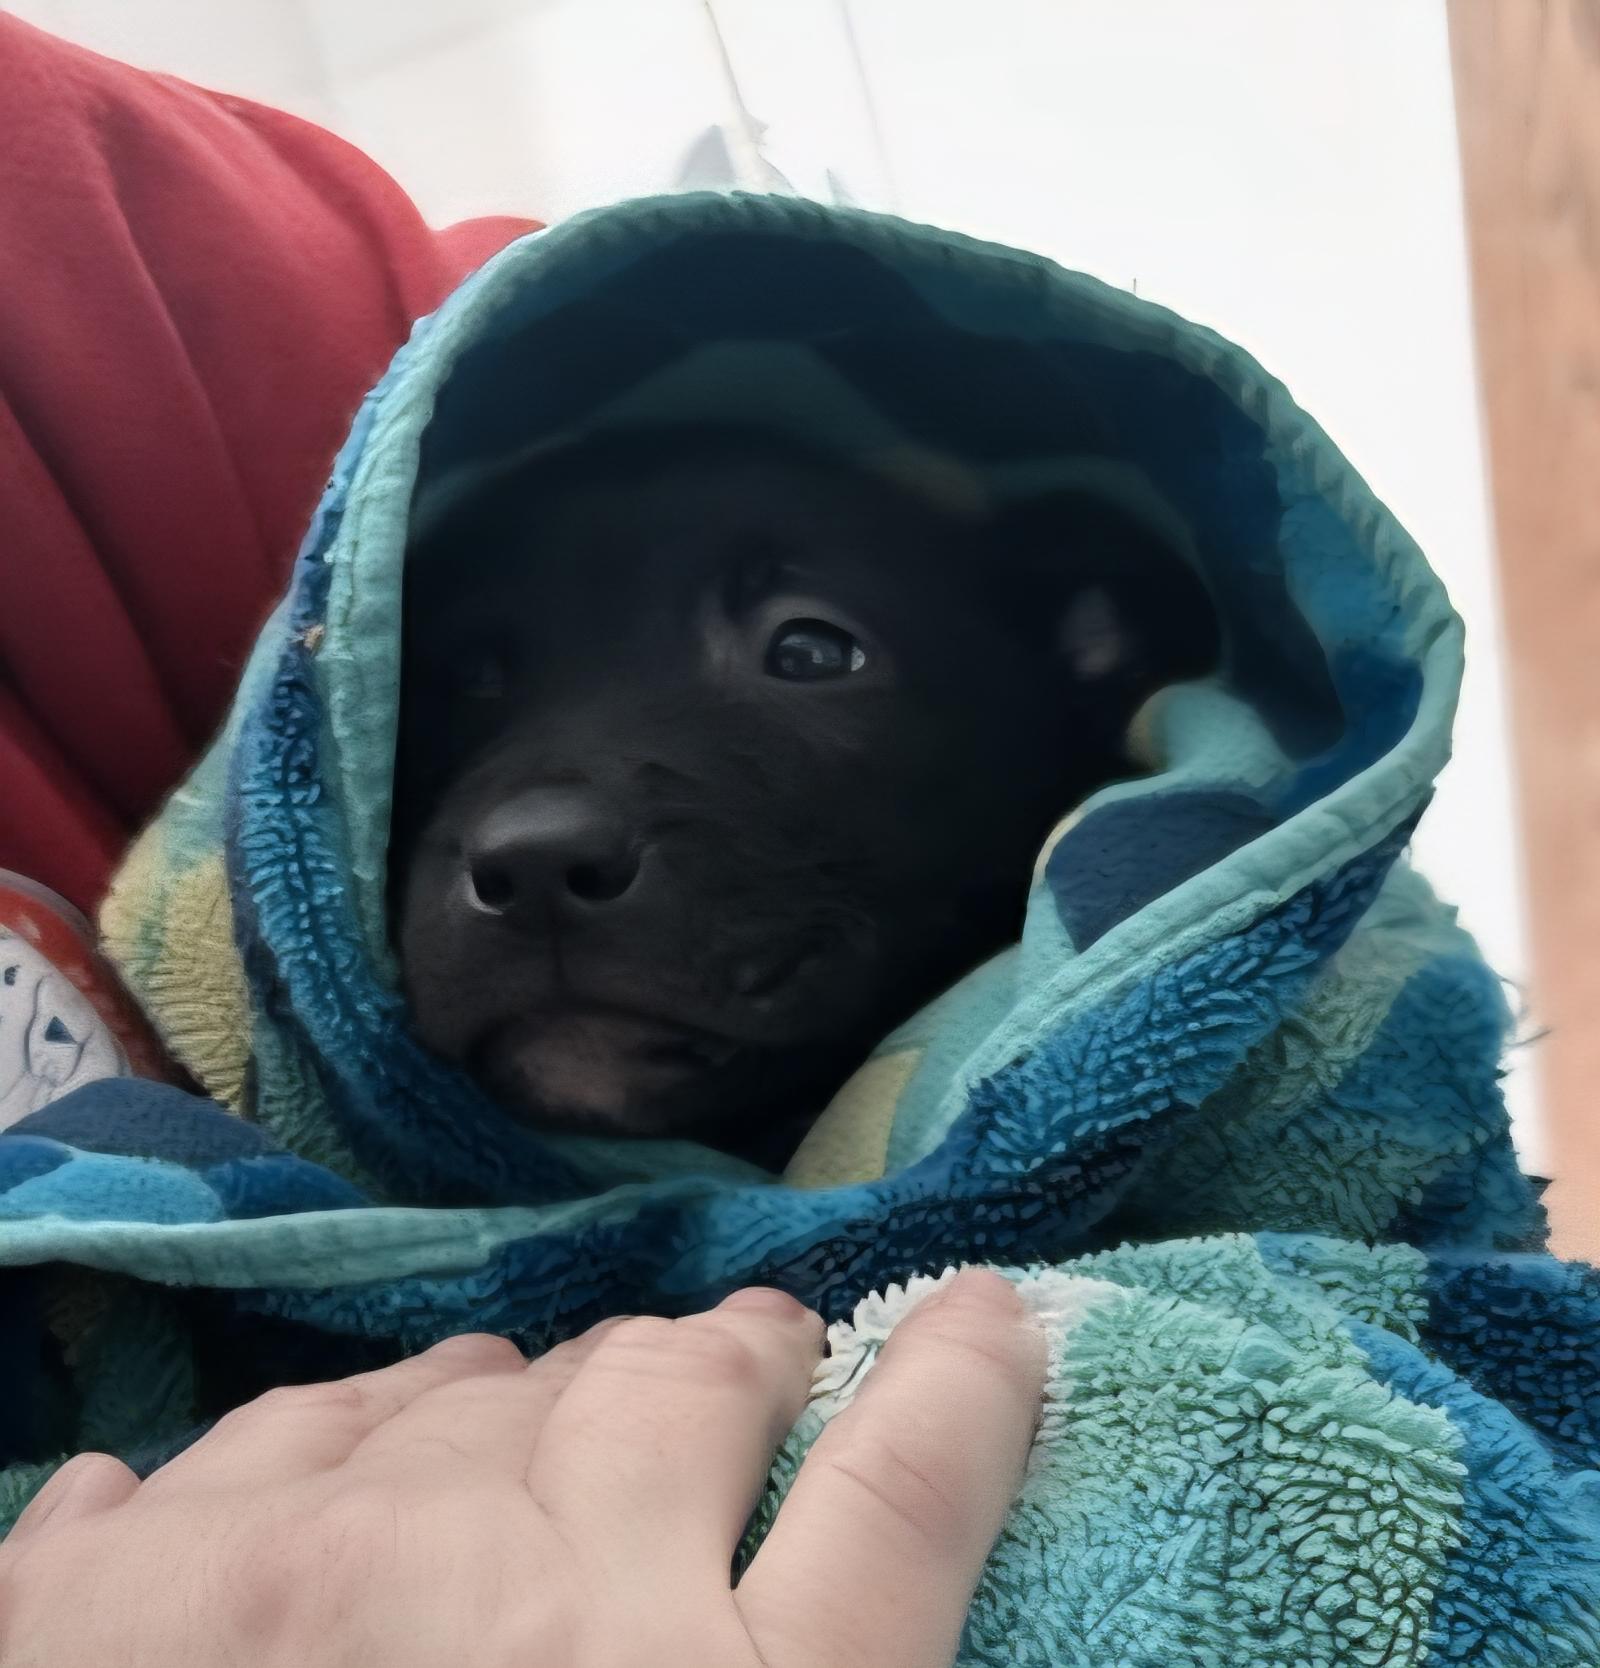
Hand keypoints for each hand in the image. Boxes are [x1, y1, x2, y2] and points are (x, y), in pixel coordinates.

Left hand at [0, 1269, 1041, 1667]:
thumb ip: (821, 1642)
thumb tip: (821, 1605)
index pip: (901, 1496)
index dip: (962, 1385)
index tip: (990, 1311)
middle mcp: (524, 1599)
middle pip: (676, 1389)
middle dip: (727, 1368)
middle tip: (739, 1368)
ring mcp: (296, 1567)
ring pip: (480, 1388)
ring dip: (531, 1404)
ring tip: (539, 1431)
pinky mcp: (101, 1593)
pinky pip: (277, 1438)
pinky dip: (332, 1455)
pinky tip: (339, 1501)